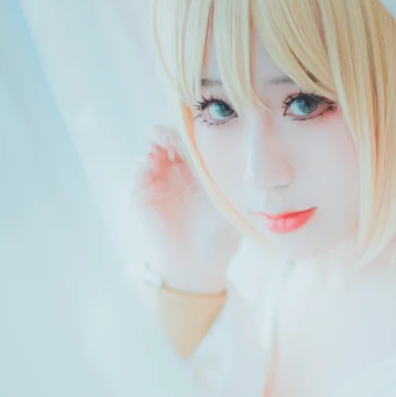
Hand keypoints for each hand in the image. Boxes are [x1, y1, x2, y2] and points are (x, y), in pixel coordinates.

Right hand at [133, 125, 239, 292]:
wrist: (198, 267)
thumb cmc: (220, 240)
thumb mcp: (233, 206)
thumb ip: (238, 183)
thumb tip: (258, 162)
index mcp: (198, 170)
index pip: (191, 138)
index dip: (191, 129)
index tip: (199, 129)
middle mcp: (175, 171)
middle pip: (166, 135)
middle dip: (169, 130)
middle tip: (176, 136)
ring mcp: (157, 182)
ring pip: (149, 148)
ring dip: (154, 142)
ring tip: (164, 147)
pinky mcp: (142, 196)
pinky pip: (137, 171)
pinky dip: (142, 164)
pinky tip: (152, 164)